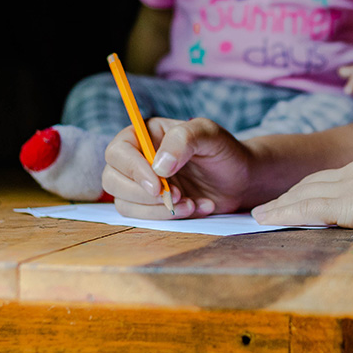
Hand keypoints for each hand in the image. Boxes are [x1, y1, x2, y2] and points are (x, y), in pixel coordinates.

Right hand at [102, 117, 254, 218]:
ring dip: (157, 210)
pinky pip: (144, 218)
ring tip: (191, 202)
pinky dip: (170, 217)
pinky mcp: (151, 206)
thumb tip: (158, 166)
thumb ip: (184, 140)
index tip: (157, 184)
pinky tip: (197, 207)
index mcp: (145, 134)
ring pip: (124, 203)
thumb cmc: (224, 151)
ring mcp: (142, 184)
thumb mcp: (209, 135)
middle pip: (112, 180)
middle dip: (143, 194)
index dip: (132, 169)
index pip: (118, 151)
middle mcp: (137, 159)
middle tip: (178, 195)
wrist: (241, 179)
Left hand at [251, 151, 352, 235]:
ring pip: (304, 193)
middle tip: (271, 204)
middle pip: (315, 181)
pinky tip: (265, 219)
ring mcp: (350, 184)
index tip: (304, 193)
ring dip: (280, 204)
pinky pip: (305, 208)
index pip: (337, 176)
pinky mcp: (345, 203)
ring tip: (262, 213)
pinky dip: (282, 212)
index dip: (317, 186)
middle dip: (292, 192)